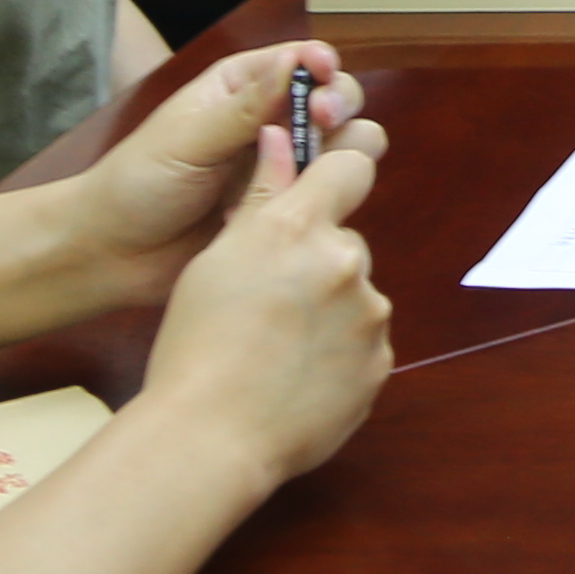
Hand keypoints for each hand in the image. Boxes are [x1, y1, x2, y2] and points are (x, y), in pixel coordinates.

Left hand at [61, 40, 377, 310]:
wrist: (113, 254)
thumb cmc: (137, 184)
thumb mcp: (188, 139)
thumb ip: (245, 107)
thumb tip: (297, 59)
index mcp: (242, 87)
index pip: (302, 61)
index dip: (322, 65)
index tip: (321, 79)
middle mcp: (271, 122)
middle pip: (336, 99)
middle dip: (338, 106)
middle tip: (322, 123)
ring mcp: (283, 167)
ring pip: (345, 147)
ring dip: (339, 153)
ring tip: (307, 171)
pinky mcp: (287, 208)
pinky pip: (328, 195)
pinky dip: (321, 197)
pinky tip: (284, 210)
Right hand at [132, 103, 392, 493]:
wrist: (210, 437)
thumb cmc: (194, 345)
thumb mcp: (214, 259)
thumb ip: (260, 195)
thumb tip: (280, 136)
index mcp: (298, 227)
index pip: (350, 166)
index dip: (334, 176)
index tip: (317, 193)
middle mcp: (345, 262)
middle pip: (344, 243)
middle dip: (316, 262)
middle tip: (268, 302)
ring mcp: (369, 316)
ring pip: (353, 296)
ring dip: (327, 311)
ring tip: (274, 349)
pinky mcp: (380, 364)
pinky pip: (361, 344)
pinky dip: (336, 355)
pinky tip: (294, 378)